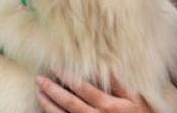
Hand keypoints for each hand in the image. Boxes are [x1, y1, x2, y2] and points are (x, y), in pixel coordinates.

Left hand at [36, 74, 151, 112]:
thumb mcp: (137, 98)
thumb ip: (121, 84)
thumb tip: (106, 67)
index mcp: (110, 105)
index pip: (83, 89)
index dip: (69, 77)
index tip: (56, 67)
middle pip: (70, 103)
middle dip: (53, 90)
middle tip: (39, 79)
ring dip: (50, 105)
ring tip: (38, 93)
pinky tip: (48, 111)